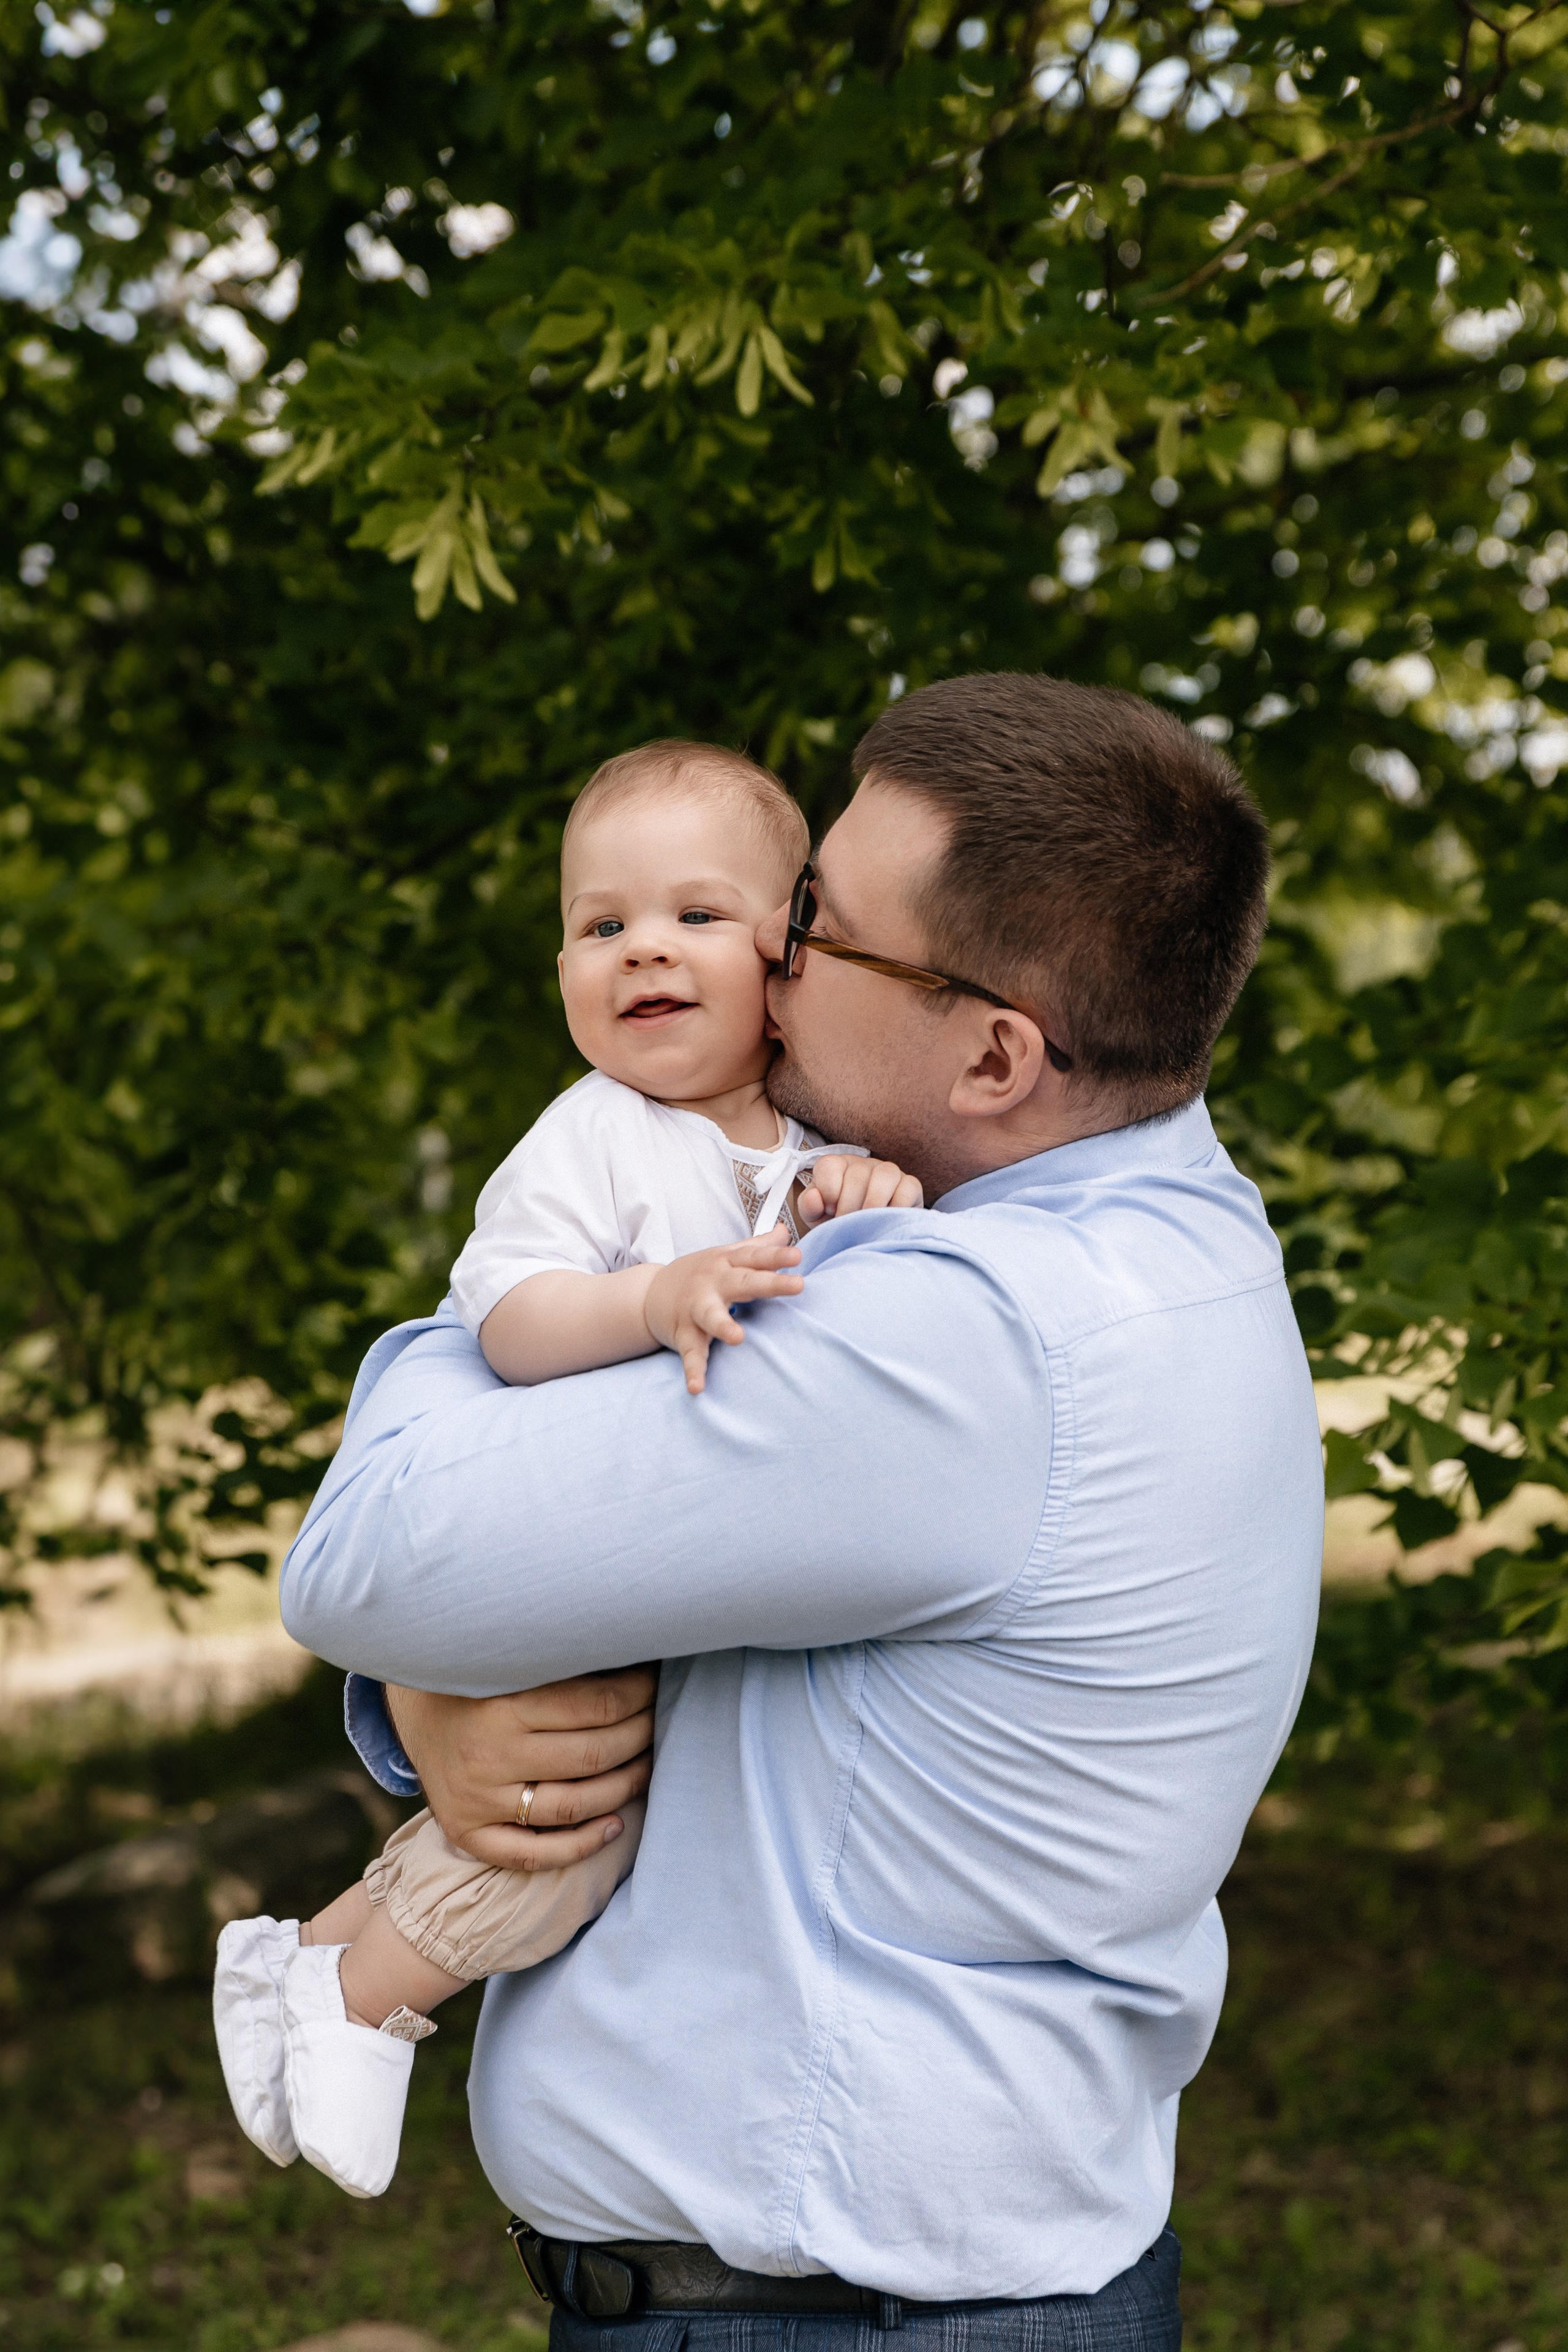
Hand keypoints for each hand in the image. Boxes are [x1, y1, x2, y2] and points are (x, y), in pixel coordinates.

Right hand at [385, 1667, 656, 1872]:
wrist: (414, 1713)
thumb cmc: (480, 1680)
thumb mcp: (514, 1661)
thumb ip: (566, 1663)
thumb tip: (640, 1656)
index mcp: (503, 1703)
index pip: (596, 1705)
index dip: (639, 1695)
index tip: (655, 1683)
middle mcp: (489, 1754)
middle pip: (592, 1756)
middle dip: (640, 1737)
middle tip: (658, 1721)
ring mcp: (477, 1799)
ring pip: (572, 1807)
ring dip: (624, 1787)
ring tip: (647, 1766)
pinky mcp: (467, 1832)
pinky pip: (532, 1855)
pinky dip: (581, 1846)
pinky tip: (614, 1825)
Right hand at [643, 1232, 804, 1394]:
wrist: (649, 1294)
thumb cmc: (699, 1274)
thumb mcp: (726, 1255)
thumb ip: (757, 1245)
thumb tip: (784, 1231)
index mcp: (725, 1263)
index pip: (754, 1257)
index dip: (776, 1256)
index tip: (798, 1256)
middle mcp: (712, 1283)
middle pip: (742, 1282)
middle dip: (769, 1283)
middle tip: (798, 1285)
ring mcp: (695, 1309)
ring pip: (710, 1317)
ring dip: (723, 1326)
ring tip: (737, 1337)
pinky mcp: (683, 1334)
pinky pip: (690, 1353)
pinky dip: (693, 1370)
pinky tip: (697, 1387)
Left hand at [798, 1154, 922, 1227]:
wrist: (868, 1235)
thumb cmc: (840, 1221)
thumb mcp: (817, 1217)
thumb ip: (808, 1206)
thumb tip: (815, 1197)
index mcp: (836, 1166)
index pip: (829, 1166)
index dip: (827, 1191)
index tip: (829, 1211)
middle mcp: (863, 1164)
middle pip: (857, 1174)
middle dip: (849, 1205)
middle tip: (847, 1224)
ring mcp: (888, 1172)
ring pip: (885, 1175)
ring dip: (873, 1203)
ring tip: (867, 1223)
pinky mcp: (910, 1185)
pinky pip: (907, 1188)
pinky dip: (897, 1206)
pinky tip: (886, 1220)